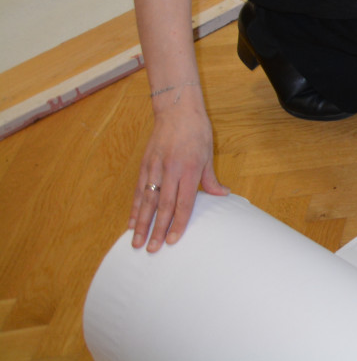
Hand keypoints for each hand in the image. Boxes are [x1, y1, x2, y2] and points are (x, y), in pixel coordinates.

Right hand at [129, 94, 225, 251]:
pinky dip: (134, 207)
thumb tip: (222, 195)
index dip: (178, 223)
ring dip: (141, 223)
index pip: (184, 203)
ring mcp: (155, 168)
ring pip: (147, 201)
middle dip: (157, 230)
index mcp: (189, 169)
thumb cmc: (197, 131)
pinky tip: (131, 222)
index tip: (172, 241)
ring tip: (136, 242)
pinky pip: (138, 190)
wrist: (177, 110)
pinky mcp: (145, 165)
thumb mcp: (209, 153)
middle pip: (164, 206)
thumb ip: (210, 178)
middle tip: (151, 250)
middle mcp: (171, 171)